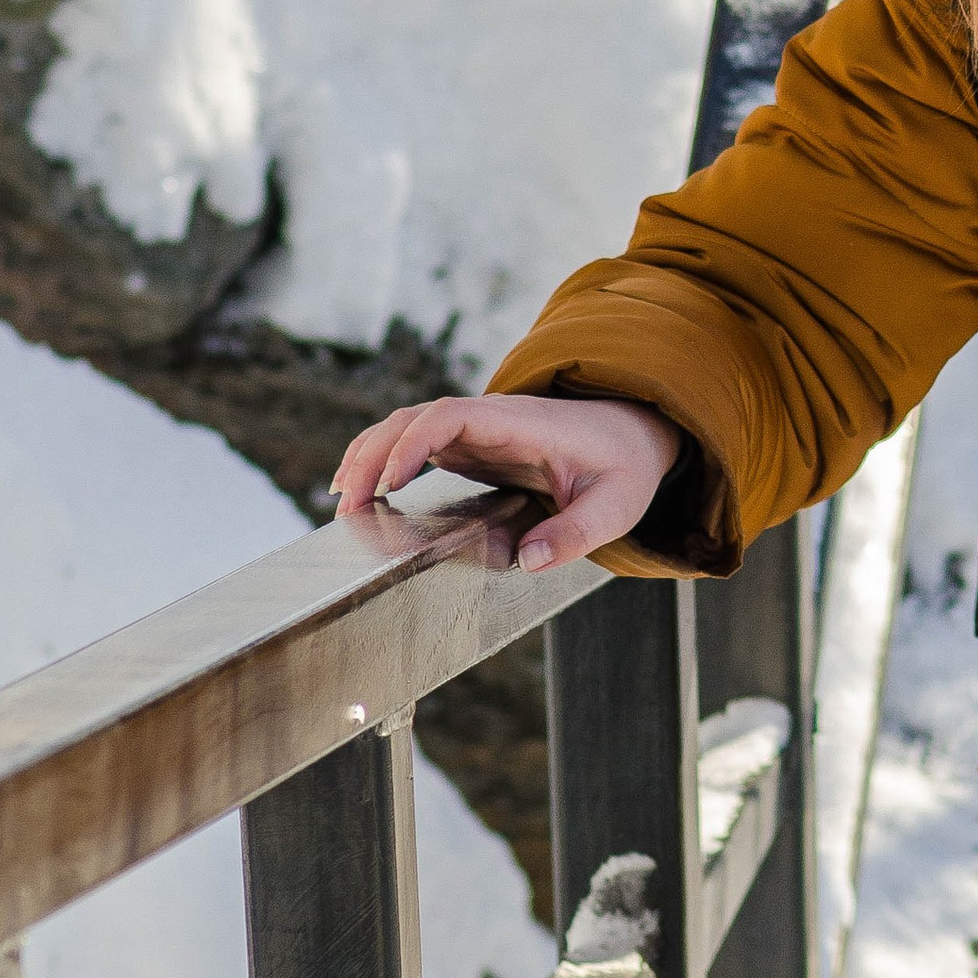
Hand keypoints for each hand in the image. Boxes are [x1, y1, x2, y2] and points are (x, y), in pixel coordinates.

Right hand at [331, 394, 682, 572]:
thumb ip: (577, 533)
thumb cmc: (624, 466)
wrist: (634, 434)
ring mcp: (477, 430)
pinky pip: (417, 444)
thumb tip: (528, 561)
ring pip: (407, 427)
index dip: (413, 444)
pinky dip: (384, 460)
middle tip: (348, 506)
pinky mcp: (472, 446)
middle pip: (414, 419)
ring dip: (369, 456)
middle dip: (373, 455)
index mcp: (519, 424)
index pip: (450, 416)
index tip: (390, 483)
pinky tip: (365, 492)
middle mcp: (489, 419)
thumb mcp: (616, 505)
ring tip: (343, 502)